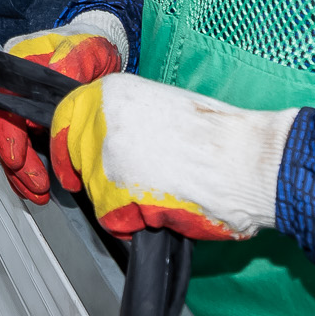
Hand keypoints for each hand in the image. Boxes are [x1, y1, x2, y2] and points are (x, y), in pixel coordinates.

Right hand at [0, 24, 124, 203]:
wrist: (103, 44)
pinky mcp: (38, 117)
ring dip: (24, 172)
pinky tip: (41, 184)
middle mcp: (15, 87)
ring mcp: (25, 103)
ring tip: (37, 193)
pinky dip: (34, 166)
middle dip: (19, 165)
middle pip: (7, 132)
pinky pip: (30, 145)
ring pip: (16, 144)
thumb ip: (70, 63)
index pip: (5, 107)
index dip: (9, 138)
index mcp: (16, 67)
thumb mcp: (84, 49)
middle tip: (36, 187)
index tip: (17, 160)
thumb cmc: (90, 43)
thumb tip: (57, 80)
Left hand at [44, 73, 296, 240]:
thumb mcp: (163, 107)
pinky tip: (164, 209)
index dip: (69, 145)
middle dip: (101, 178)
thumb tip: (109, 139)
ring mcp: (106, 154)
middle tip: (139, 184)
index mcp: (113, 91)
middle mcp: (102, 118)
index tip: (75, 164)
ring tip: (164, 192)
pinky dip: (136, 223)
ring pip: (96, 193)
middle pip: (77, 158)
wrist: (249, 161)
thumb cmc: (221, 138)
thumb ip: (127, 120)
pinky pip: (114, 220)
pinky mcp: (116, 191)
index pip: (65, 117)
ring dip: (125, 202)